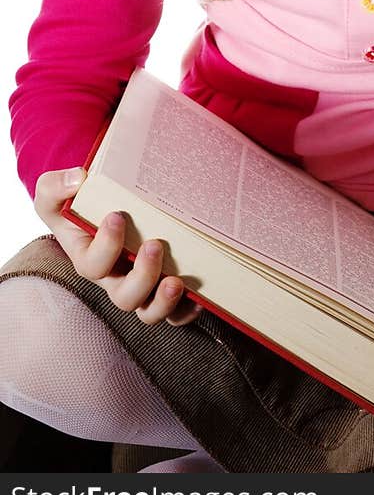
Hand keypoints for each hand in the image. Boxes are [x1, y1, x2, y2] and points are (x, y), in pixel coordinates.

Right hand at [34, 168, 201, 325]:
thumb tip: (77, 180)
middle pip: (125, 297)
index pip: (92, 265)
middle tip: (155, 244)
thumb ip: (55, 186)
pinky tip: (198, 297)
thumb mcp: (55, 192)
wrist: (103, 204)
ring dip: (163, 301)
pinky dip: (186, 310)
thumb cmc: (79, 202)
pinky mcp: (162, 288)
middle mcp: (115, 278)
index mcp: (89, 259)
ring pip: (148, 311)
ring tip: (175, 281)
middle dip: (142, 275)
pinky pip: (174, 314)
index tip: (117, 216)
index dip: (106, 246)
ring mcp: (141, 286)